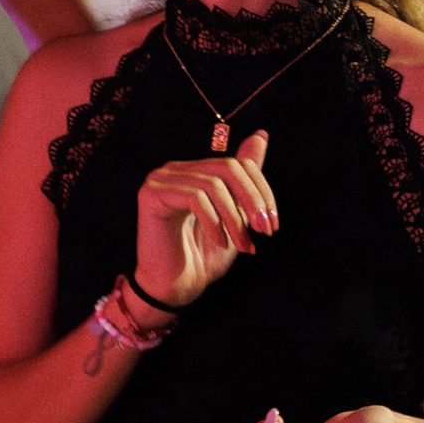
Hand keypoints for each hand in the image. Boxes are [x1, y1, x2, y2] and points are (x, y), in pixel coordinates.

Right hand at [134, 130, 276, 307]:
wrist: (175, 288)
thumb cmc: (203, 256)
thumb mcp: (236, 217)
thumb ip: (245, 180)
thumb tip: (261, 134)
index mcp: (194, 171)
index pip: (237, 163)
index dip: (261, 191)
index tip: (272, 224)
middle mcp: (175, 169)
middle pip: (228, 168)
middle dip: (253, 200)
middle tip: (265, 231)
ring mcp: (161, 180)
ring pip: (213, 184)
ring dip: (235, 218)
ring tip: (243, 245)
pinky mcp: (151, 195)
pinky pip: (194, 197)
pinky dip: (214, 222)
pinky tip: (219, 242)